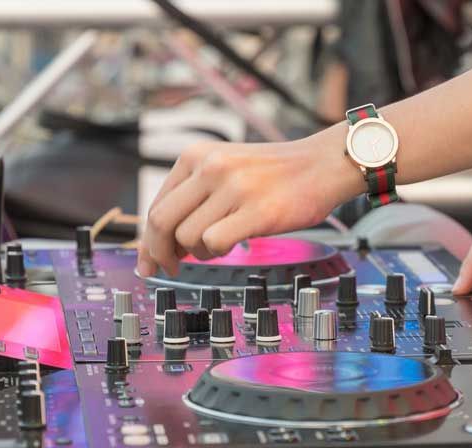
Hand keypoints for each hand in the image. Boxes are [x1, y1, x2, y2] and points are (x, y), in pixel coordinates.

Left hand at [137, 126, 360, 276]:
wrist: (322, 165)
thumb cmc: (277, 174)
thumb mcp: (226, 169)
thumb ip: (195, 197)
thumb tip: (166, 242)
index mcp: (196, 156)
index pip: (157, 205)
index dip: (148, 240)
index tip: (150, 261)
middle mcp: (210, 167)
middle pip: (161, 222)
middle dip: (160, 254)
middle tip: (169, 269)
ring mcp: (232, 188)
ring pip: (187, 237)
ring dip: (198, 253)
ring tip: (218, 247)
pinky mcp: (255, 211)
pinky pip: (214, 243)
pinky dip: (217, 252)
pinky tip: (233, 245)